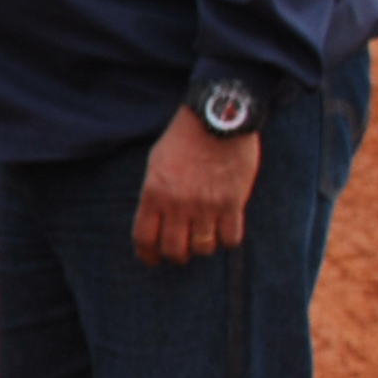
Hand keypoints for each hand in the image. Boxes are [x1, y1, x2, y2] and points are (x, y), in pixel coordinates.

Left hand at [133, 114, 259, 264]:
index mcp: (153, 194)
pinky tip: (226, 230)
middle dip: (177, 255)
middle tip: (183, 250)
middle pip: (174, 250)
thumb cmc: (184, 139)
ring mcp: (206, 205)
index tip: (153, 259)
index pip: (144, 238)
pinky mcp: (233, 202)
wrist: (217, 119)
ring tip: (205, 236)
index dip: (148, 255)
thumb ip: (155, 194)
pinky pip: (230, 238)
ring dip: (203, 247)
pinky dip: (228, 240)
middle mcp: (178, 204)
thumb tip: (157, 221)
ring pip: (203, 248)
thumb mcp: (156, 164)